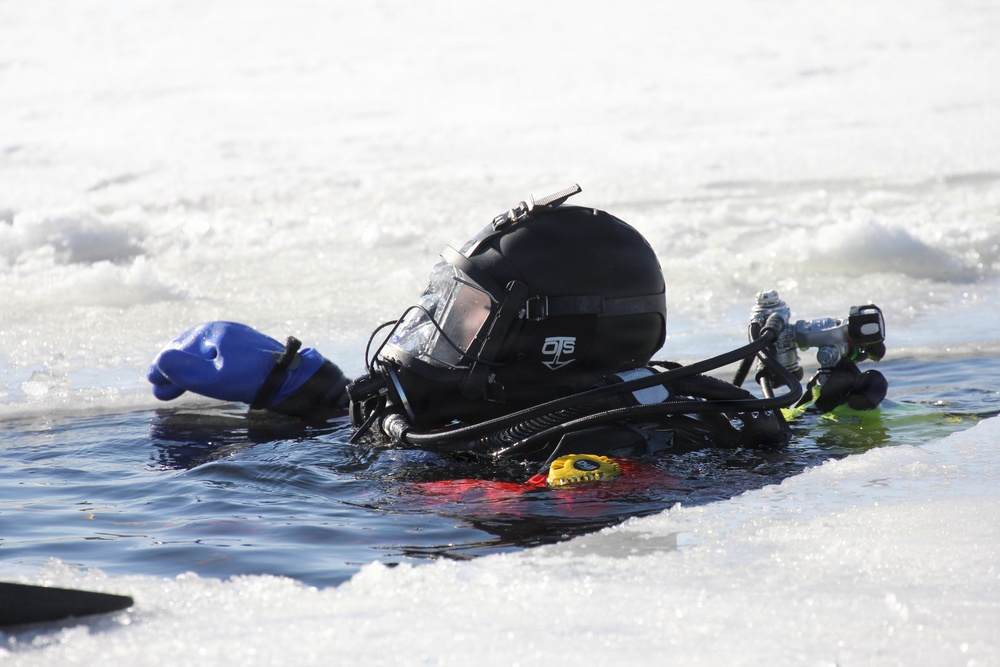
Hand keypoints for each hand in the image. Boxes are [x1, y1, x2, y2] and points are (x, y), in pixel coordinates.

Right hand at [147, 321, 328, 407]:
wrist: (292, 378)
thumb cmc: (251, 379)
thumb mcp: (213, 378)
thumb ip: (185, 370)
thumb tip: (161, 359)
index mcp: (214, 332)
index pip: (179, 349)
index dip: (163, 367)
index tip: (152, 381)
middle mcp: (225, 330)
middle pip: (190, 350)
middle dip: (173, 370)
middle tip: (159, 390)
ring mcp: (239, 339)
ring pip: (204, 355)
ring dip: (188, 372)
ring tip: (174, 391)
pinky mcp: (250, 350)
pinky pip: (218, 356)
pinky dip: (204, 368)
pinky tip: (204, 379)